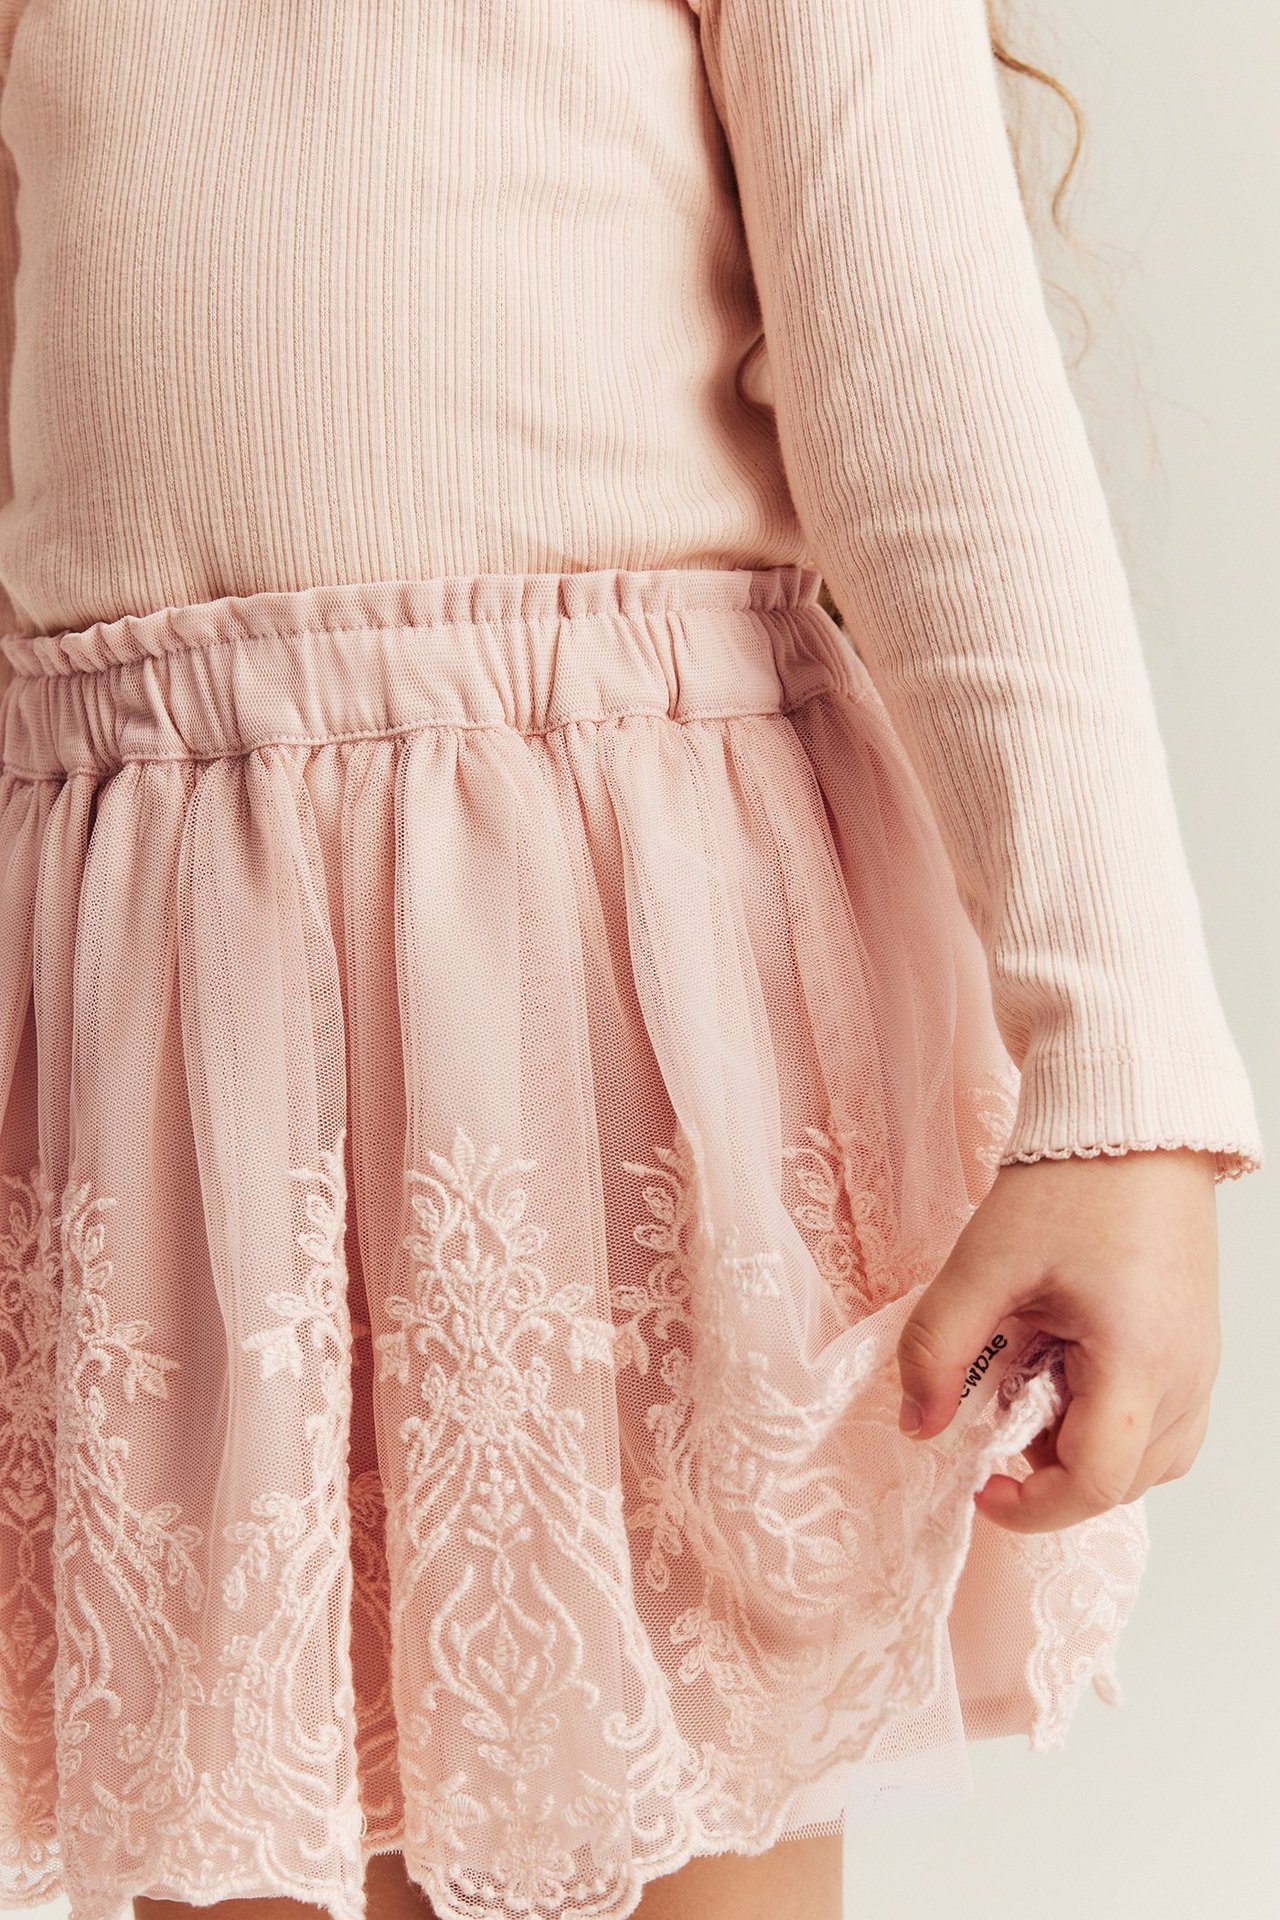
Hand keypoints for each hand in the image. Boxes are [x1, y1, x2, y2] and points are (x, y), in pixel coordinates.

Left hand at [895, 1147, 1220, 1533]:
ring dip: (1083, 1449)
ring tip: (1033, 1382)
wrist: (1133, 1124)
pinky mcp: (1197, 1348)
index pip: (1095, 1482)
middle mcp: (1186, 1376)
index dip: (1032, 1504)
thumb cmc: (1070, 1183)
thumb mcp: (983, 1264)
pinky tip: (1068, 1370)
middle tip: (996, 1410)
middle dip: (1050, 1470)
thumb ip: (940, 1348)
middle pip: (1123, 1482)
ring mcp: (1200, 1364)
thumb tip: (917, 1424)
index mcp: (1138, 1360)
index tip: (980, 1483)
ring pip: (1151, 1461)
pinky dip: (1114, 1423)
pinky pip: (1166, 1424)